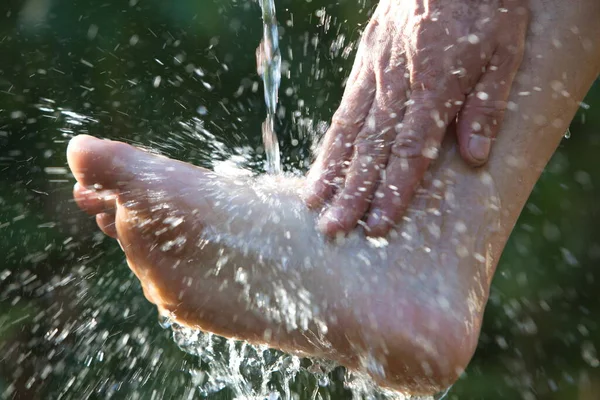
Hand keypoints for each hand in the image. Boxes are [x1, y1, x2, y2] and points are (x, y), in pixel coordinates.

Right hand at [304, 0, 528, 236]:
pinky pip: (345, 106)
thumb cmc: (485, 6)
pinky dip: (331, 139)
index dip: (392, 191)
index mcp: (435, 87)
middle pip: (371, 148)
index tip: (377, 225)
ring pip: (349, 129)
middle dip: (351, 192)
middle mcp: (398, 84)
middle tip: (332, 228)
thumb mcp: (504, 52)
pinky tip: (322, 161)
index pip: (410, 152)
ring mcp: (376, 71)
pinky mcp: (365, 60)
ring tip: (313, 202)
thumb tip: (474, 158)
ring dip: (331, 169)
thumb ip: (486, 105)